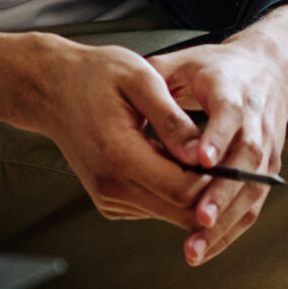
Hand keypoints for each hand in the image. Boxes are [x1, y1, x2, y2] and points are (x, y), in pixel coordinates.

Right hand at [28, 37, 219, 225]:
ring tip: (196, 150)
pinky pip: (156, 206)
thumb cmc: (94, 76)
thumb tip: (202, 153)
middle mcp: (111, 186)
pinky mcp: (112, 201)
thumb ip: (173, 120)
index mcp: (118, 155)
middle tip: (229, 157)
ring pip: (172, 212)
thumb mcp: (141, 81)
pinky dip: (173, 188)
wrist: (52, 88)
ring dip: (193, 189)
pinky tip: (171, 157)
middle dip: (211, 191)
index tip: (236, 157)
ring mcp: (109, 198)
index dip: (216, 180)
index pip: (184, 190)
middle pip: (181, 210)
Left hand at [149, 5, 287, 265]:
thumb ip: (157, 81)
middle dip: (222, 194)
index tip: (201, 160)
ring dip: (225, 222)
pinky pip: (252, 205)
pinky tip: (204, 248)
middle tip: (198, 218)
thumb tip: (133, 109)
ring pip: (251, 190)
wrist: (267, 70)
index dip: (216, 137)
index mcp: (233, 90)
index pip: (229, 114)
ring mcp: (266, 148)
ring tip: (194, 247)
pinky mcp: (266, 169)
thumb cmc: (216, 68)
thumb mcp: (182, 61)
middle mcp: (256, 122)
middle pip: (246, 161)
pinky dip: (230, 230)